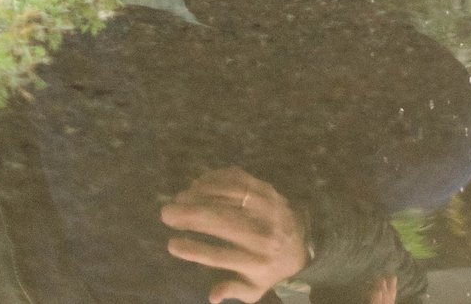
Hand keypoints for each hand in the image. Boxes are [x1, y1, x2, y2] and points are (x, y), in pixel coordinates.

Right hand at [160, 171, 308, 302]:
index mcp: (256, 261)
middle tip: (166, 213)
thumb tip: (212, 297)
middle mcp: (262, 234)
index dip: (195, 251)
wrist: (304, 243)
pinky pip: (242, 180)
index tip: (171, 244)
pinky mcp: (270, 190)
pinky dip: (219, 178)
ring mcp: (268, 208)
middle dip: (192, 216)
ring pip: (231, 197)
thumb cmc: (270, 270)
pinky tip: (199, 181)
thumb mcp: (255, 290)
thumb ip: (234, 290)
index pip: (220, 256)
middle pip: (223, 222)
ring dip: (203, 194)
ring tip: (180, 197)